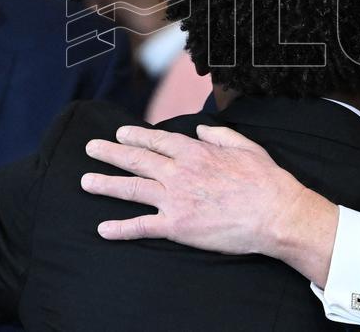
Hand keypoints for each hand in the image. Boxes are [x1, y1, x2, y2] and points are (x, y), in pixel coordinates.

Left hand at [80, 125, 337, 284]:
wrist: (274, 213)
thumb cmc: (265, 180)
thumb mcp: (245, 146)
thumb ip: (220, 135)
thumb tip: (202, 129)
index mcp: (195, 151)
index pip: (158, 140)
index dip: (137, 135)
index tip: (121, 132)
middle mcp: (178, 172)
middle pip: (137, 159)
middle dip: (111, 152)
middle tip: (91, 148)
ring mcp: (175, 199)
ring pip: (132, 189)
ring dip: (106, 184)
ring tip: (85, 181)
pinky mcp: (176, 226)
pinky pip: (142, 226)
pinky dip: (120, 229)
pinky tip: (103, 229)